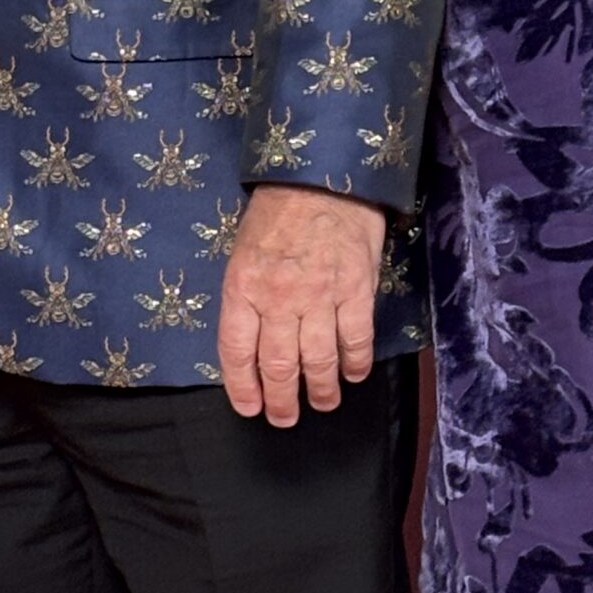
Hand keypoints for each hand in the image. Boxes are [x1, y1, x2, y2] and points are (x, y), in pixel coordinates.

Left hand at [217, 184, 385, 427]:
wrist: (324, 174)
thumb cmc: (278, 209)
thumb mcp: (243, 250)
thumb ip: (247, 295)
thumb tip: (252, 339)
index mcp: (243, 287)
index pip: (237, 352)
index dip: (243, 387)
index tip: (250, 408)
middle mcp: (278, 299)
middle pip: (278, 366)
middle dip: (281, 401)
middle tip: (284, 418)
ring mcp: (320, 298)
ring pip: (318, 362)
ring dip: (321, 391)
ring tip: (322, 403)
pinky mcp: (356, 291)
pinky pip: (356, 341)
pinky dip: (355, 365)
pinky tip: (353, 375)